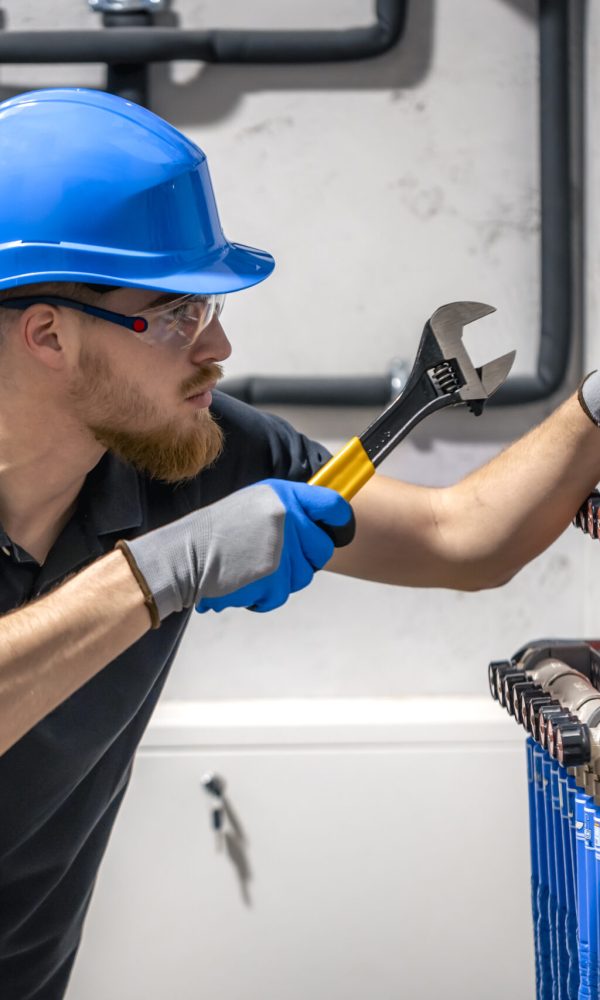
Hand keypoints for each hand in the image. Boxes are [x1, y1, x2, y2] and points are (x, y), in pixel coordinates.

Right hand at [196, 479, 353, 612]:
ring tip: (250, 567)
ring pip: (303, 576)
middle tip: (275, 558)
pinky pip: (282, 595)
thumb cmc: (216, 532)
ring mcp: (283, 548)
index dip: (341, 521)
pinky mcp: (274, 577)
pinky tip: (243, 580)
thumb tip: (320, 524)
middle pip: (323, 548)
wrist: (184, 556)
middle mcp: (288, 517)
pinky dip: (263, 596)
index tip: (339, 530)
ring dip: (280, 580)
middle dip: (305, 559)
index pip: (333, 505)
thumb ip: (288, 511)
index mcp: (283, 495)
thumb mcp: (254, 504)